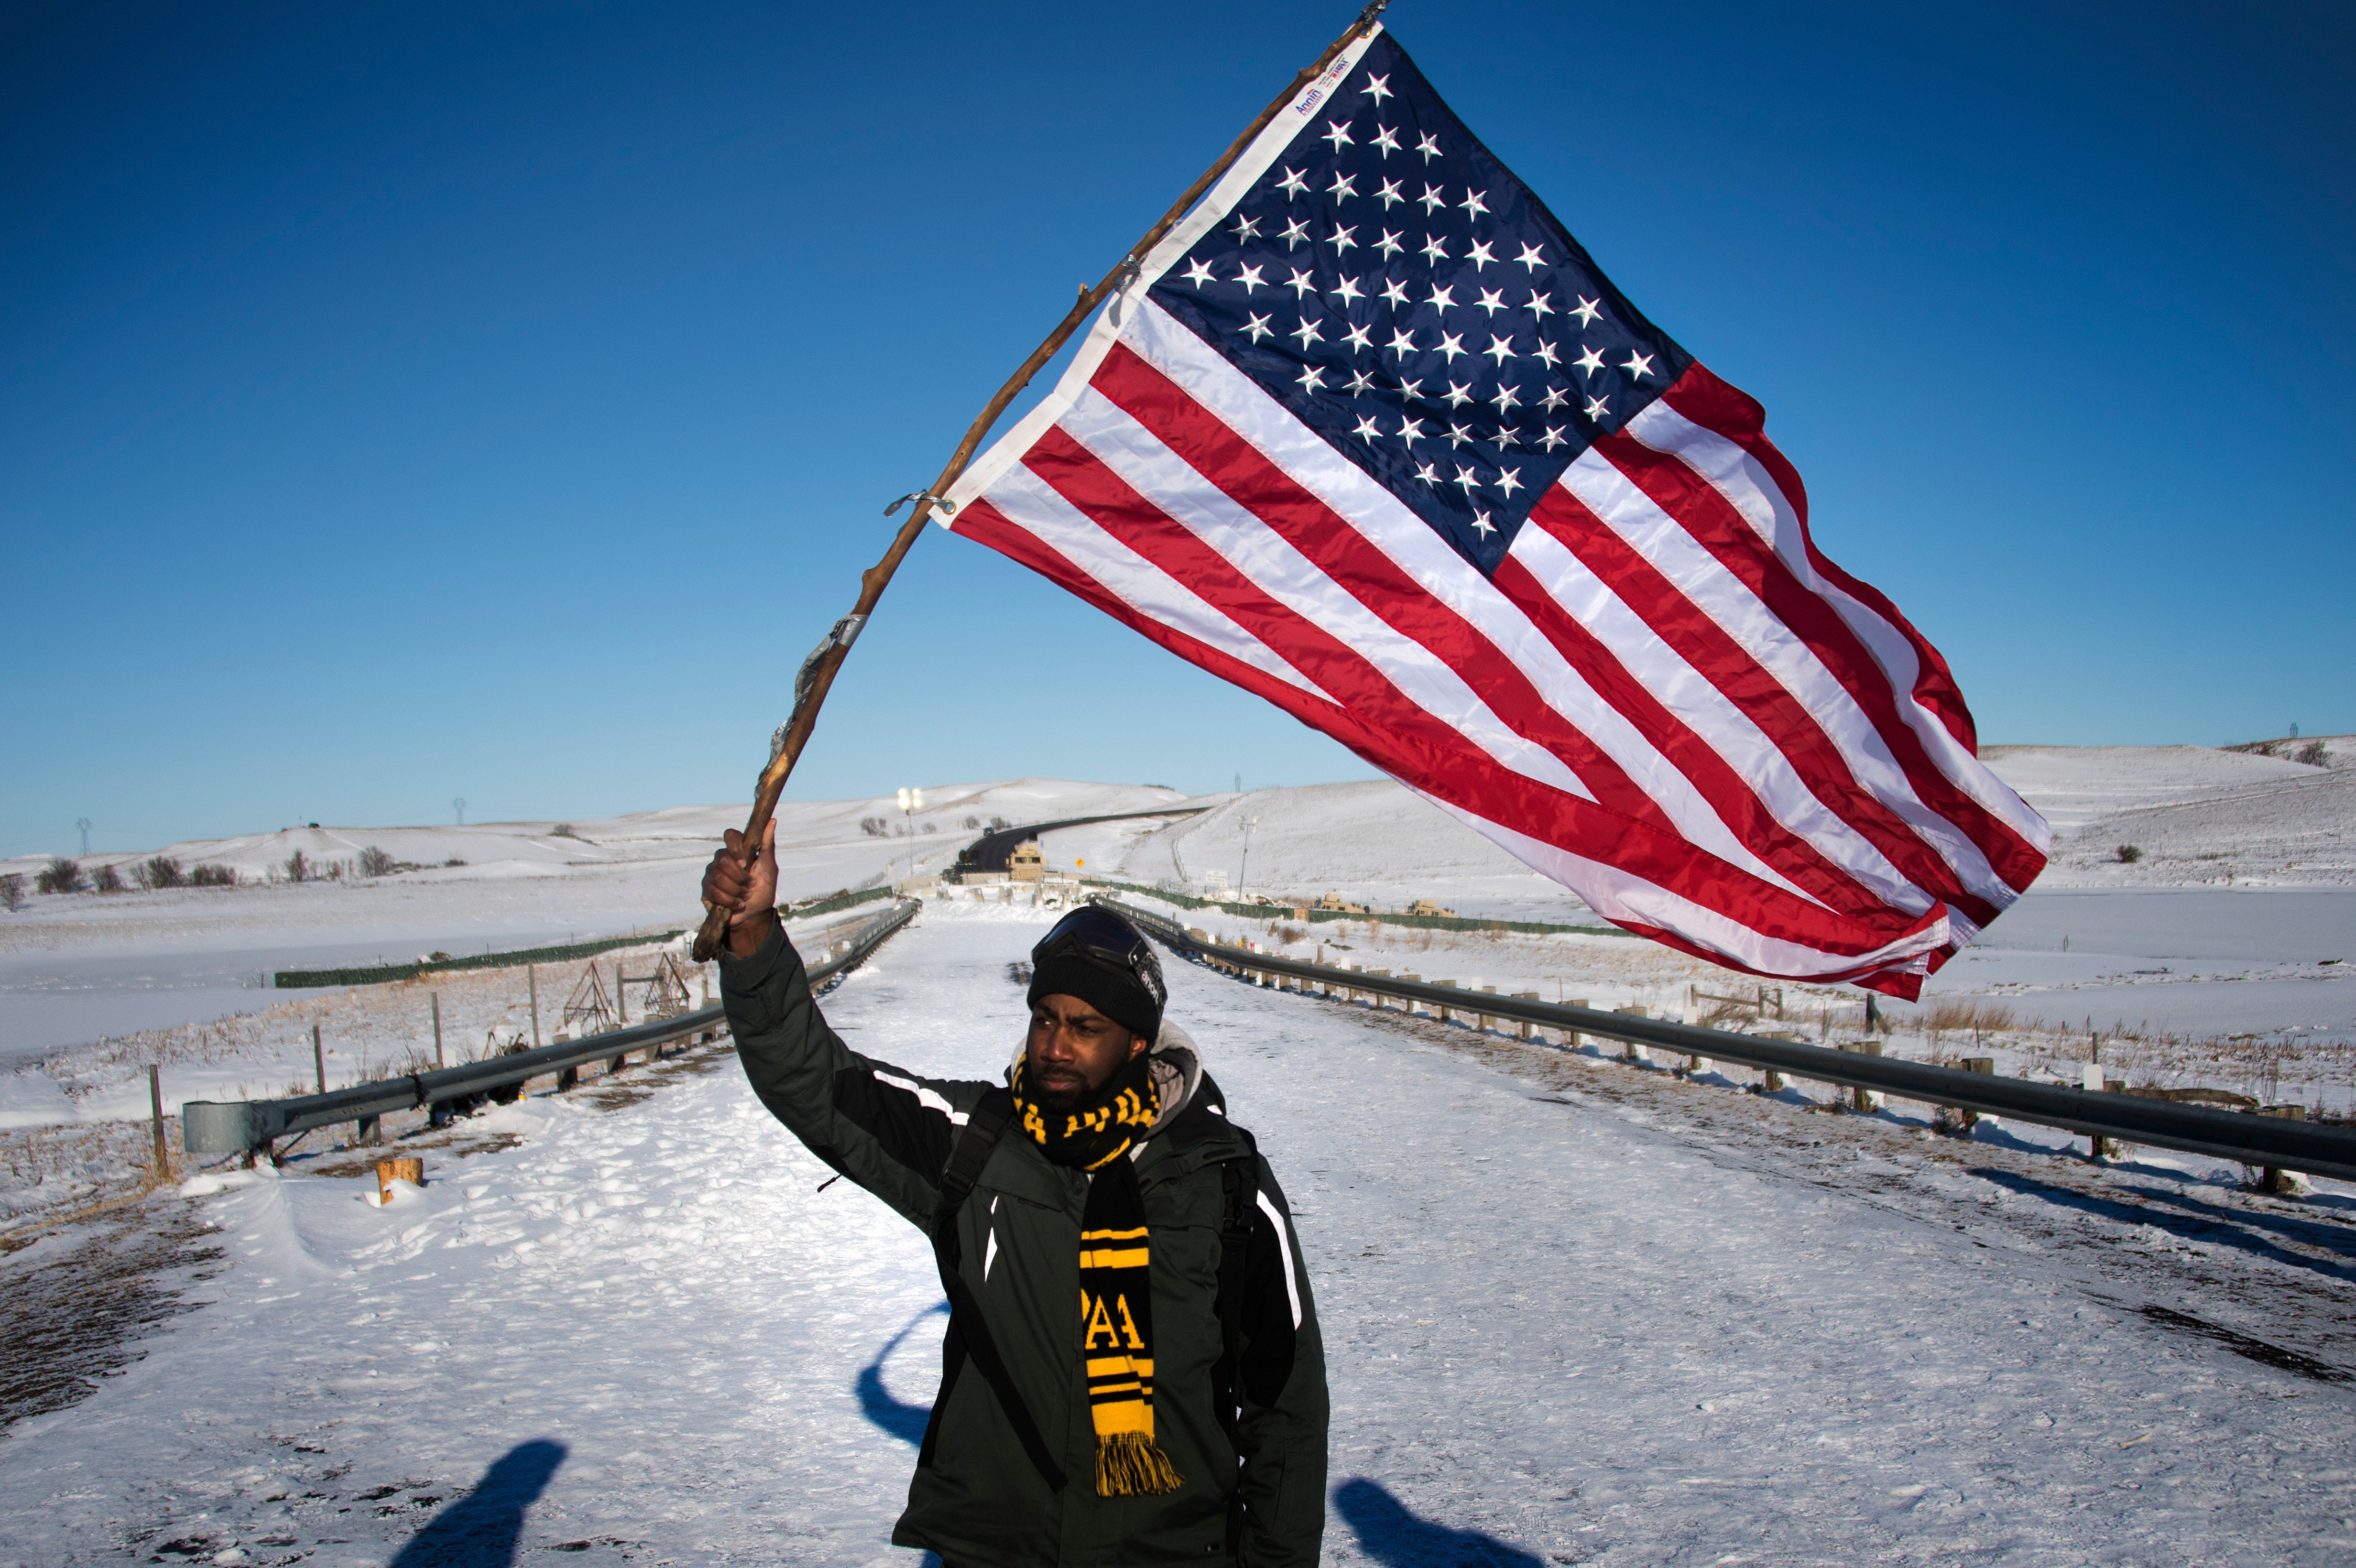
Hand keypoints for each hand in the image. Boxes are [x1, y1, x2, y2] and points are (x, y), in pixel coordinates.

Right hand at [702, 819, 778, 957]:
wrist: (755, 916)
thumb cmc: (763, 891)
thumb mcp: (770, 869)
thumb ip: (768, 845)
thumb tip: (772, 820)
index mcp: (738, 851)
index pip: (730, 834)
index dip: (734, 846)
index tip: (745, 861)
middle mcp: (722, 859)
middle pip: (722, 858)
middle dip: (739, 876)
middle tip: (750, 885)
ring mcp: (712, 874)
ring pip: (716, 875)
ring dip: (735, 890)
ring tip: (745, 897)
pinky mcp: (706, 890)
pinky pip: (712, 890)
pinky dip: (728, 900)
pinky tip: (737, 904)